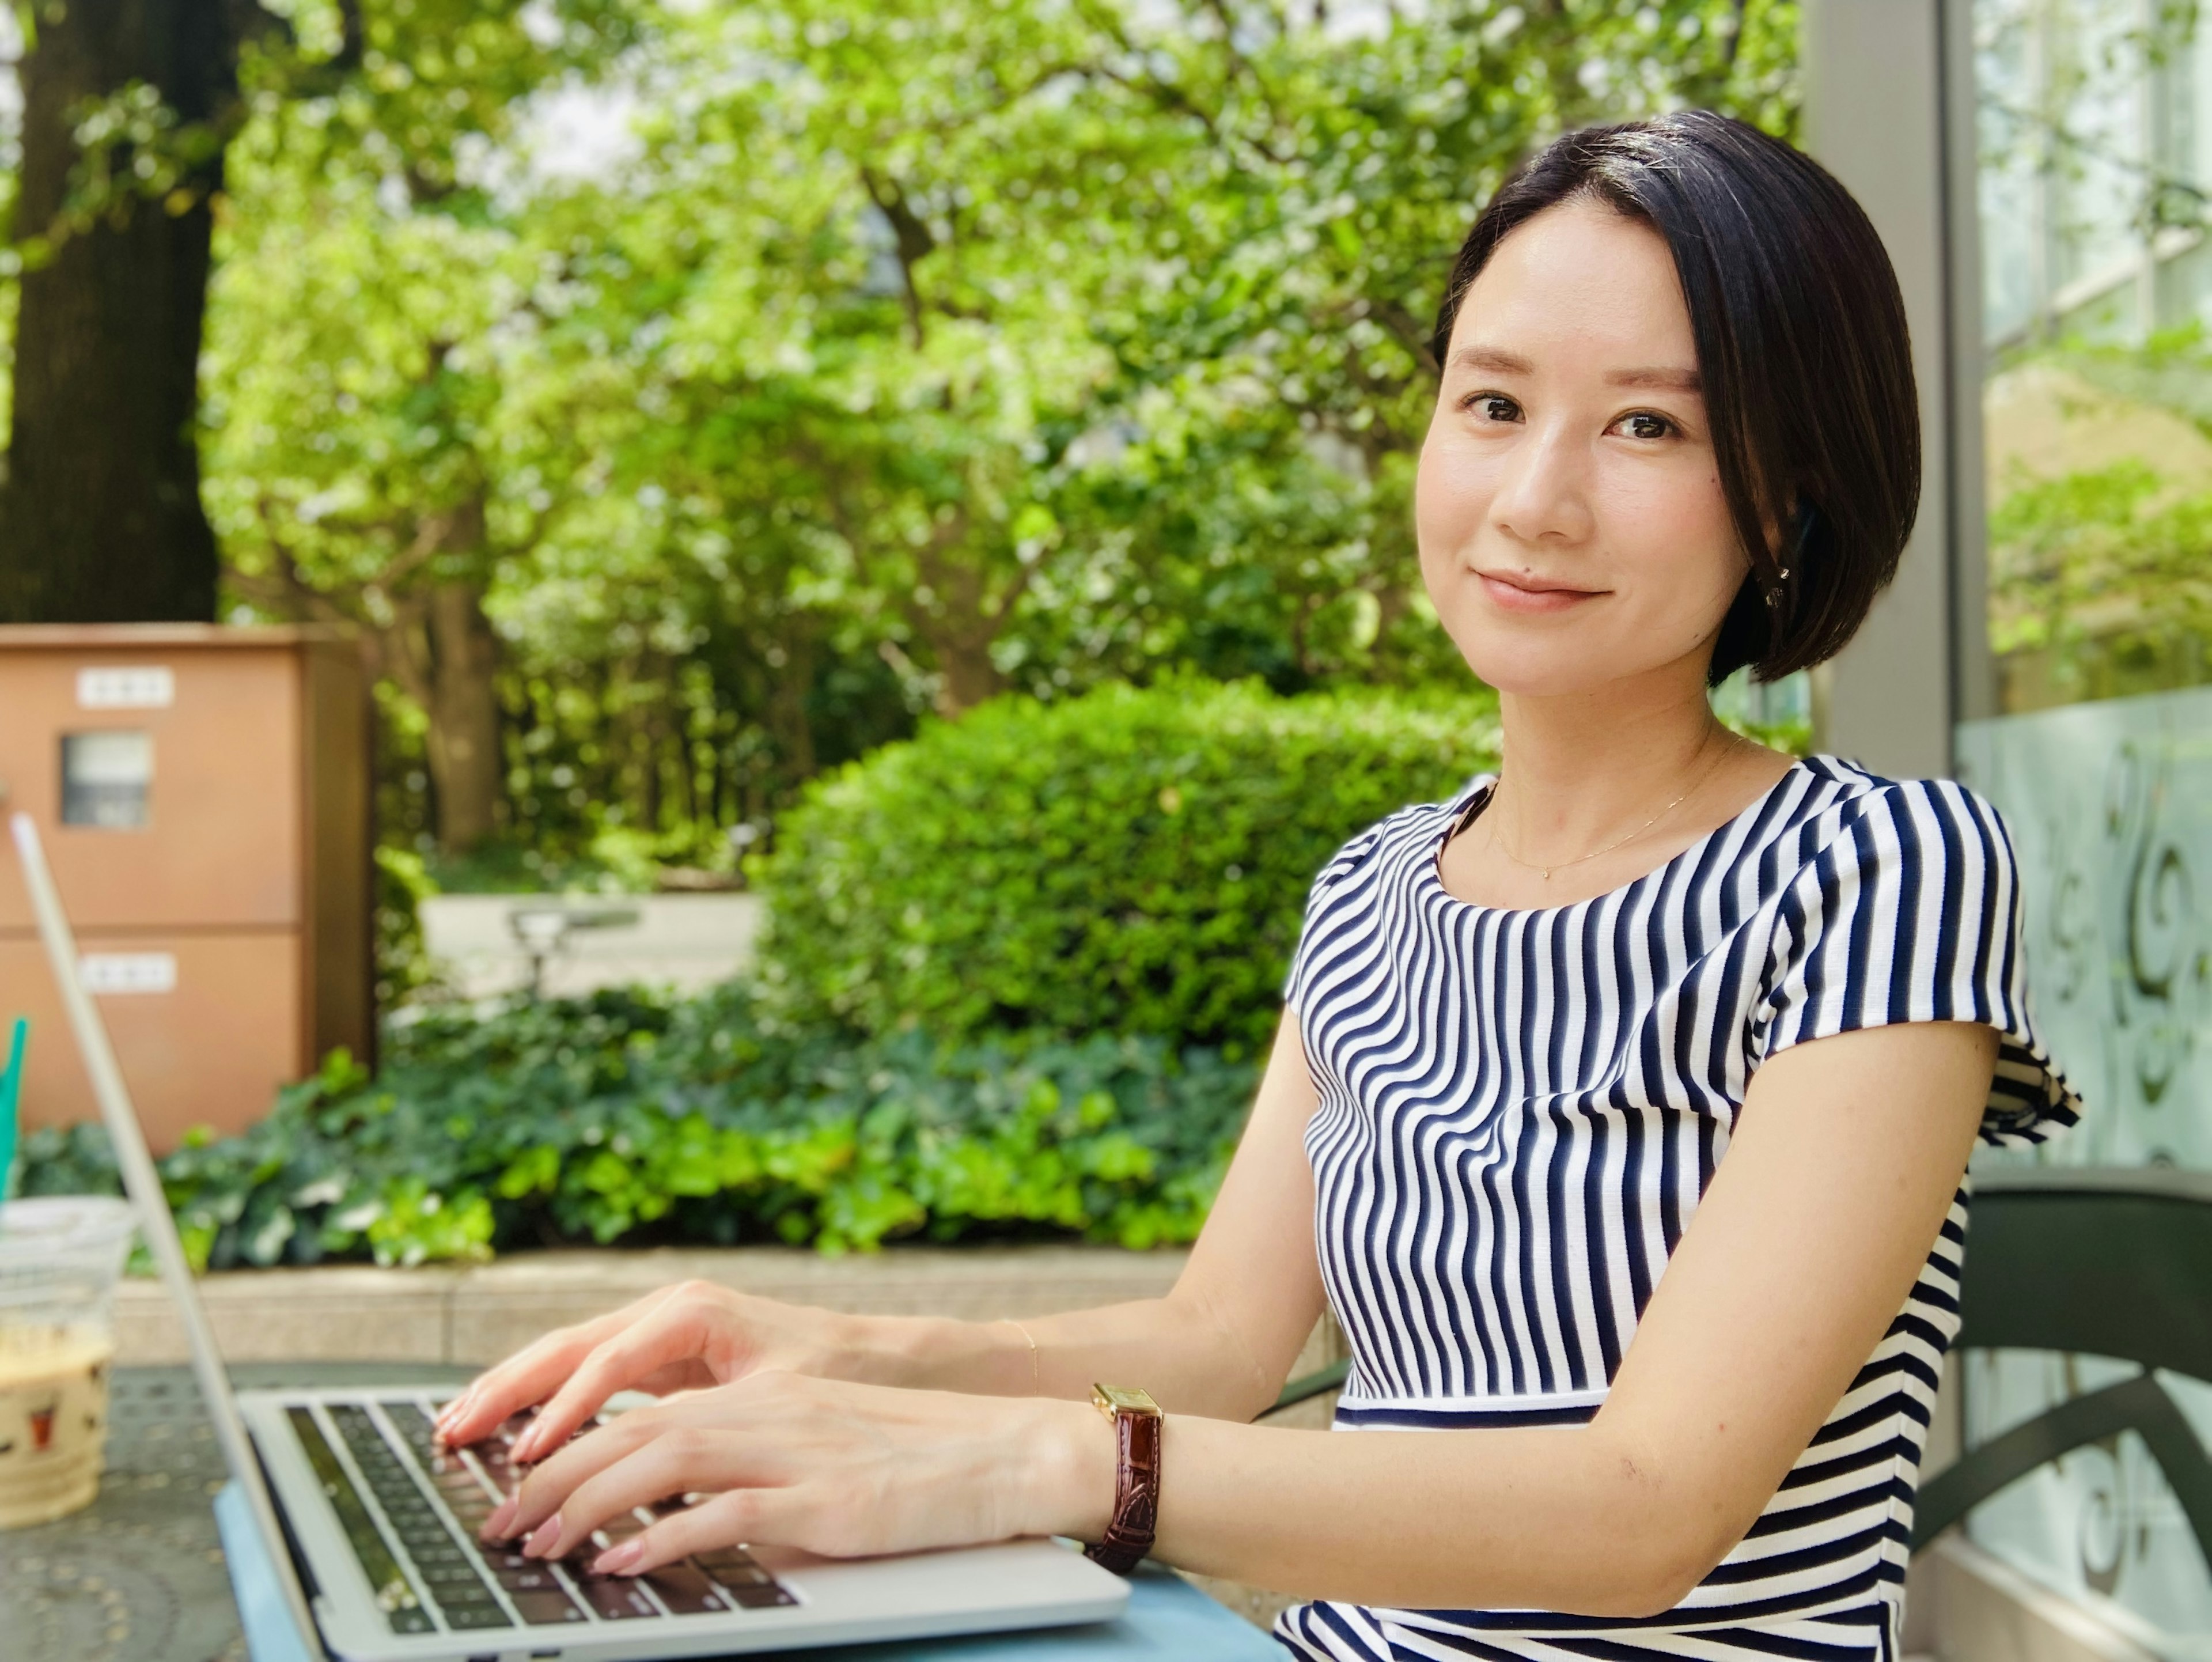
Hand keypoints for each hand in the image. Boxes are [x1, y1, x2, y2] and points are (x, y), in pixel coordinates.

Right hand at [435, 1280, 853, 1461]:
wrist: (878, 1356)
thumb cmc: (836, 1373)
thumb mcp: (772, 1393)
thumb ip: (707, 1417)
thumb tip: (644, 1451)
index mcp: (692, 1313)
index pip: (607, 1365)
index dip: (562, 1412)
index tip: (526, 1454)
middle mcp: (667, 1310)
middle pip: (567, 1348)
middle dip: (507, 1390)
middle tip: (451, 1431)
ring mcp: (658, 1329)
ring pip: (566, 1356)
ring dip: (511, 1390)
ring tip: (455, 1425)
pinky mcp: (658, 1353)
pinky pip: (586, 1373)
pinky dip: (543, 1396)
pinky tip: (508, 1424)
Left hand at [481, 1371, 1116, 1574]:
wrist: (1006, 1452)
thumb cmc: (913, 1458)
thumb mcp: (811, 1450)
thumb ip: (738, 1471)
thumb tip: (657, 1516)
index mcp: (759, 1396)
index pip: (637, 1412)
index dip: (564, 1449)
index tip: (511, 1488)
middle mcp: (766, 1412)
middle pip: (631, 1432)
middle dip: (549, 1481)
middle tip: (496, 1527)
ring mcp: (794, 1453)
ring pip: (661, 1462)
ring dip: (586, 1508)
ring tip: (536, 1548)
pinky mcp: (824, 1501)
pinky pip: (726, 1516)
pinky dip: (665, 1541)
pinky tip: (623, 1566)